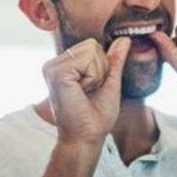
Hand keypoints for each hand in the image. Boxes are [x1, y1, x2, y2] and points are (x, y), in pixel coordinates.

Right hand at [42, 37, 131, 152]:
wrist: (86, 137)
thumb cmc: (96, 116)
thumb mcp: (110, 82)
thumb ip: (114, 60)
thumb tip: (125, 39)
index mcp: (64, 65)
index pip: (92, 45)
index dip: (102, 67)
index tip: (92, 88)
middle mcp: (54, 64)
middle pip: (92, 45)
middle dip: (100, 69)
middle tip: (88, 91)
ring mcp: (52, 67)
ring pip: (91, 50)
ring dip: (96, 74)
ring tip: (84, 92)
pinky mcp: (55, 73)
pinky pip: (86, 59)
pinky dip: (92, 77)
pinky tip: (81, 92)